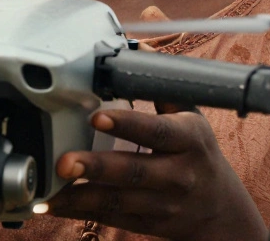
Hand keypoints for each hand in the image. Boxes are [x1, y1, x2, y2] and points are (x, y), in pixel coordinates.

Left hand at [46, 105, 266, 240]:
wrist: (219, 209)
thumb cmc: (197, 152)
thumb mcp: (190, 115)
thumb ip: (162, 85)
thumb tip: (139, 47)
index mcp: (188, 139)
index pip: (156, 131)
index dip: (127, 124)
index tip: (96, 118)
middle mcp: (178, 174)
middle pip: (135, 171)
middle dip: (97, 167)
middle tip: (64, 162)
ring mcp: (163, 203)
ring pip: (119, 201)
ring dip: (81, 196)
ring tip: (49, 188)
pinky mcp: (148, 223)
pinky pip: (111, 218)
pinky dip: (80, 212)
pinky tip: (53, 204)